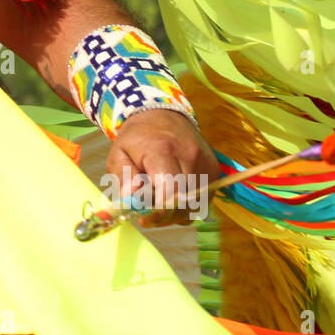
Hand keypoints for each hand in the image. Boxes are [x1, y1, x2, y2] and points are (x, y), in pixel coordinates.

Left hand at [104, 109, 219, 224]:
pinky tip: (173, 197)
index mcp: (163, 150)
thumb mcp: (119, 154)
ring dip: (176, 213)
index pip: (170, 189)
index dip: (159, 211)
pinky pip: (203, 200)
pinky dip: (187, 206)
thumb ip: (123, 177)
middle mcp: (191, 156)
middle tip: (148, 216)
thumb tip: (132, 198)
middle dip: (165, 216)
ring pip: (195, 205)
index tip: (144, 219)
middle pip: (184, 202)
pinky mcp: (214, 171)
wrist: (163, 116)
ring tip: (159, 204)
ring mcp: (206, 164)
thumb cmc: (137, 138)